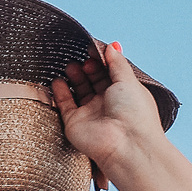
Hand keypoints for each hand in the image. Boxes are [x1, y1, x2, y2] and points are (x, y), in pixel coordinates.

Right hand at [51, 41, 165, 185]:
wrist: (126, 144)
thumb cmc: (134, 113)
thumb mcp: (128, 80)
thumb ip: (117, 63)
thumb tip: (112, 46)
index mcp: (125, 93)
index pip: (111, 73)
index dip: (102, 60)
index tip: (92, 49)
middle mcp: (108, 103)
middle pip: (94, 80)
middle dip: (88, 67)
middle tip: (84, 59)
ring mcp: (91, 113)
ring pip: (79, 90)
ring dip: (74, 76)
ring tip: (71, 66)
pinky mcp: (75, 123)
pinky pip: (64, 104)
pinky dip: (60, 91)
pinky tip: (58, 80)